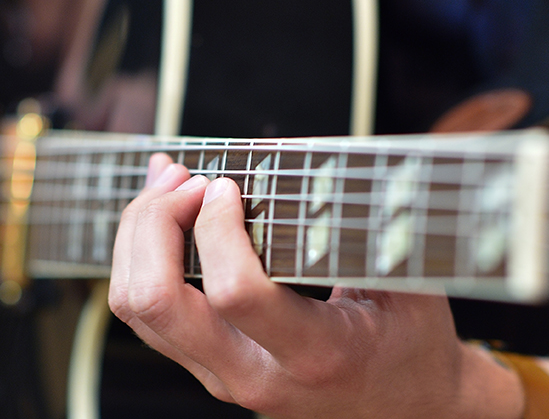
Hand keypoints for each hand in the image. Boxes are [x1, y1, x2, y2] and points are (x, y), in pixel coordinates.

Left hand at [108, 155, 523, 417]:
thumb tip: (309, 155)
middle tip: (185, 179)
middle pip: (157, 302)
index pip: (234, 293)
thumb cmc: (413, 340)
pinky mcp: (208, 370)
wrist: (409, 408)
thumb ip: (364, 226)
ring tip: (169, 184)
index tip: (228, 186)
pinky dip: (140, 258)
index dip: (216, 228)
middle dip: (154, 224)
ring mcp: (223, 378)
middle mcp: (257, 375)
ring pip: (136, 309)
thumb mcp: (409, 282)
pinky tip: (163, 215)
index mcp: (316, 354)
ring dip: (138, 235)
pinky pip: (146, 316)